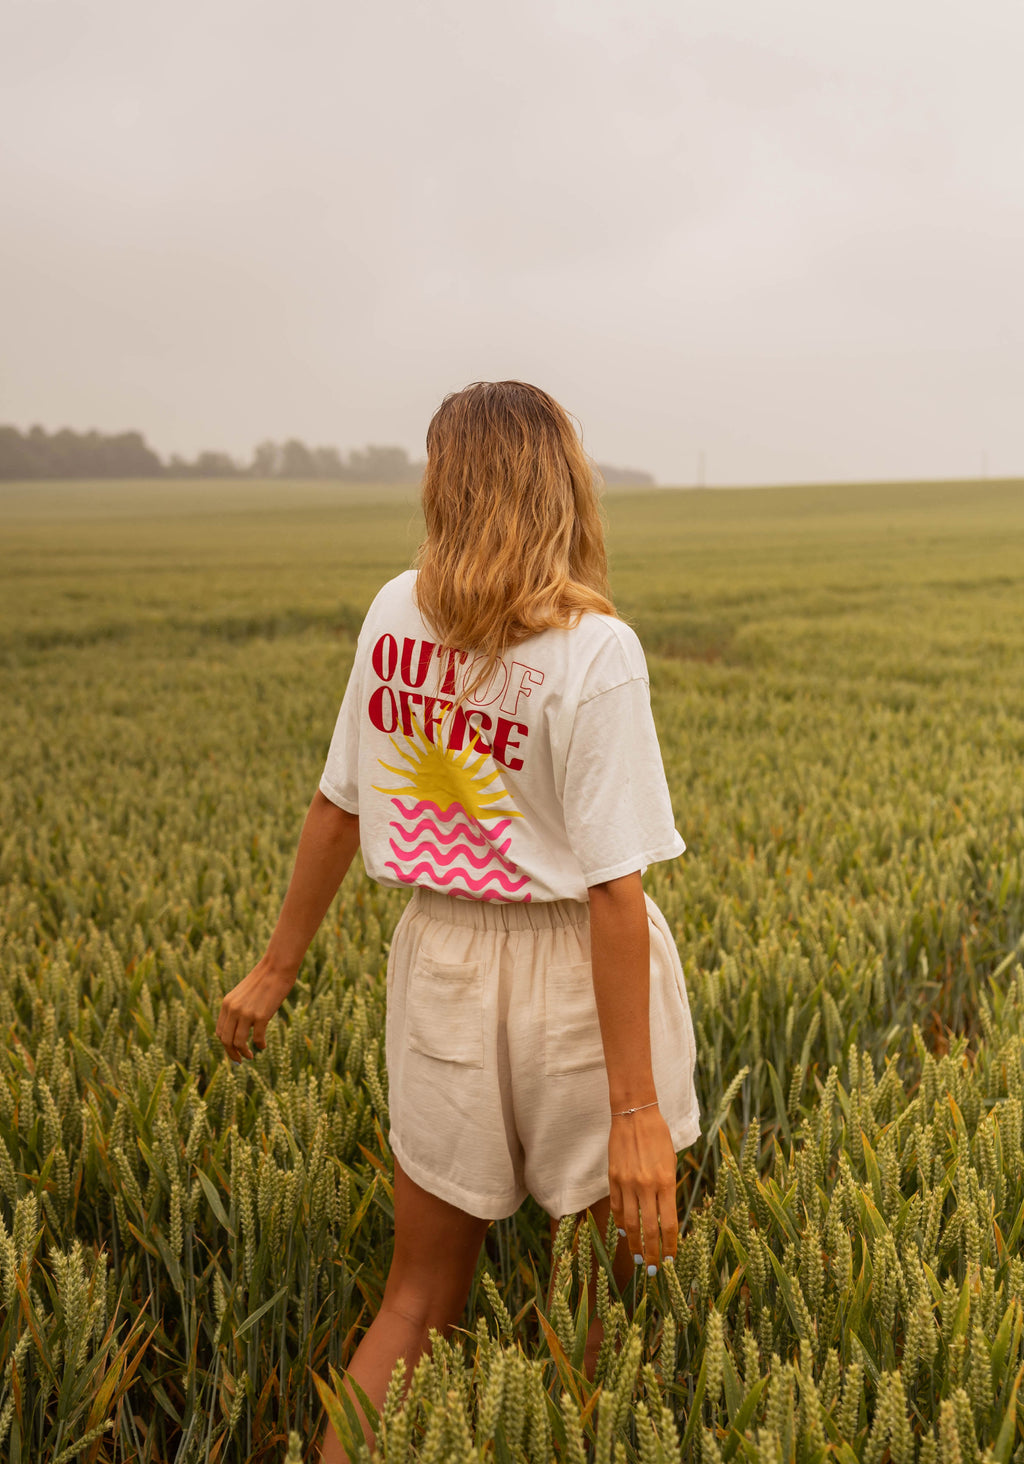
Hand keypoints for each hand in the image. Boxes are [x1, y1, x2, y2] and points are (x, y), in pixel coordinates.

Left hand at [215, 957, 293, 1061]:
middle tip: (239, 1060)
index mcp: (226, 1004)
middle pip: (226, 1040)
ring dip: (244, 1053)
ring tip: (250, 1056)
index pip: (219, 1031)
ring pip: (239, 1042)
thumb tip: (238, 1028)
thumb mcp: (243, 993)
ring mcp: (246, 1013)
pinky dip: (259, 1045)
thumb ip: (237, 1008)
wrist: (276, 967)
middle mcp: (233, 1009)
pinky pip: (257, 1038)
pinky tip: (263, 1046)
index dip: (225, 1045)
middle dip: (231, 1053)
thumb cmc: (263, 979)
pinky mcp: (261, 1016)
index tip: (233, 1051)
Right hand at [608, 1104, 678, 1272]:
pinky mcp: (613, 1178)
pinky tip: (625, 1233)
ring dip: (634, 1245)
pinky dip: (621, 1223)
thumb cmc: (659, 1137)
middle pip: (649, 1230)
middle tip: (652, 1270)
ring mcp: (627, 1183)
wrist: (635, 1115)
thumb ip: (667, 1190)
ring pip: (630, 1223)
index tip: (669, 1260)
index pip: (669, 1225)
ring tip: (637, 1258)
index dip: (669, 1246)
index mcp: (666, 1182)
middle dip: (651, 1253)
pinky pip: (617, 1207)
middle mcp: (646, 1186)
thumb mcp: (670, 1163)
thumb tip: (663, 1217)